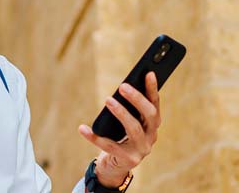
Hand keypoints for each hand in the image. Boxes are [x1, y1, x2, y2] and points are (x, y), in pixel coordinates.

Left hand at [78, 71, 161, 187]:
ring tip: (108, 100)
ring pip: (134, 129)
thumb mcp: (125, 121)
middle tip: (123, 86)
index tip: (148, 73)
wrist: (115, 165)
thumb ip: (128, 108)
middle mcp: (151, 136)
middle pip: (149, 115)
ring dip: (121, 113)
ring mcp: (142, 149)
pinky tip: (83, 128)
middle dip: (137, 99)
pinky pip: (110, 146)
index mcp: (153, 124)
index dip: (153, 89)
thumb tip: (122, 87)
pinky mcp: (129, 160)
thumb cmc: (120, 137)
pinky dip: (95, 137)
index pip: (155, 104)